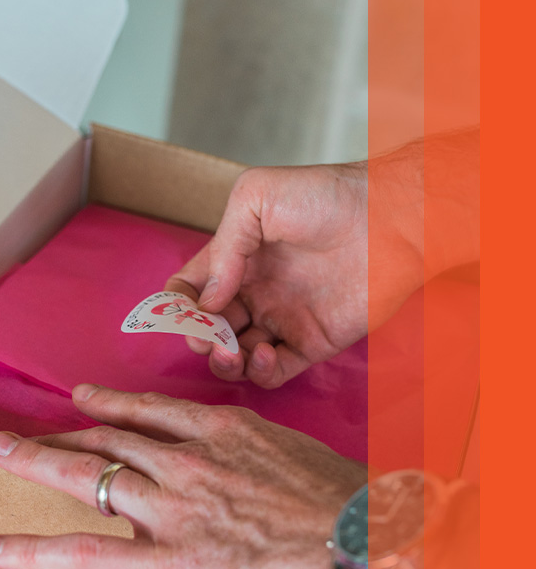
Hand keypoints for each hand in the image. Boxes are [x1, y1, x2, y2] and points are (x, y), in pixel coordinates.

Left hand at [0, 385, 367, 568]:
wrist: (364, 548)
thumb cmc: (346, 506)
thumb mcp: (293, 457)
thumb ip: (247, 457)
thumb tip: (227, 472)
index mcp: (218, 430)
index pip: (146, 413)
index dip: (108, 405)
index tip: (84, 400)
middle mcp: (183, 460)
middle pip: (106, 437)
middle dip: (59, 432)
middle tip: (19, 431)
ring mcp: (168, 509)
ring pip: (85, 476)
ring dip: (34, 462)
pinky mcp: (164, 564)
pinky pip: (84, 553)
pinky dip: (32, 551)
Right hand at [167, 162, 370, 387]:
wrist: (391, 217)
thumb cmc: (325, 196)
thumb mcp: (255, 197)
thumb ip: (222, 248)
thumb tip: (205, 302)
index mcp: (236, 259)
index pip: (190, 290)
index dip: (176, 306)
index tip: (179, 313)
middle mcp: (254, 292)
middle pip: (208, 329)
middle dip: (198, 338)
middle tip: (206, 337)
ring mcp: (282, 319)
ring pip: (236, 357)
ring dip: (224, 362)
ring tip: (231, 351)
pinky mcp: (312, 343)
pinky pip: (275, 372)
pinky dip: (260, 372)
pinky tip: (264, 353)